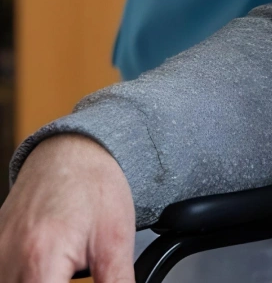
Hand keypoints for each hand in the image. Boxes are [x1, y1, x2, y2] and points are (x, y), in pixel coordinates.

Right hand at [0, 133, 135, 281]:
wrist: (73, 148)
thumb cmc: (94, 184)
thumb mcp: (115, 240)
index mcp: (41, 260)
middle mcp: (8, 261)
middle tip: (72, 275)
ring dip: (36, 281)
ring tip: (62, 272)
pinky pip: (3, 272)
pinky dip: (23, 276)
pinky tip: (47, 272)